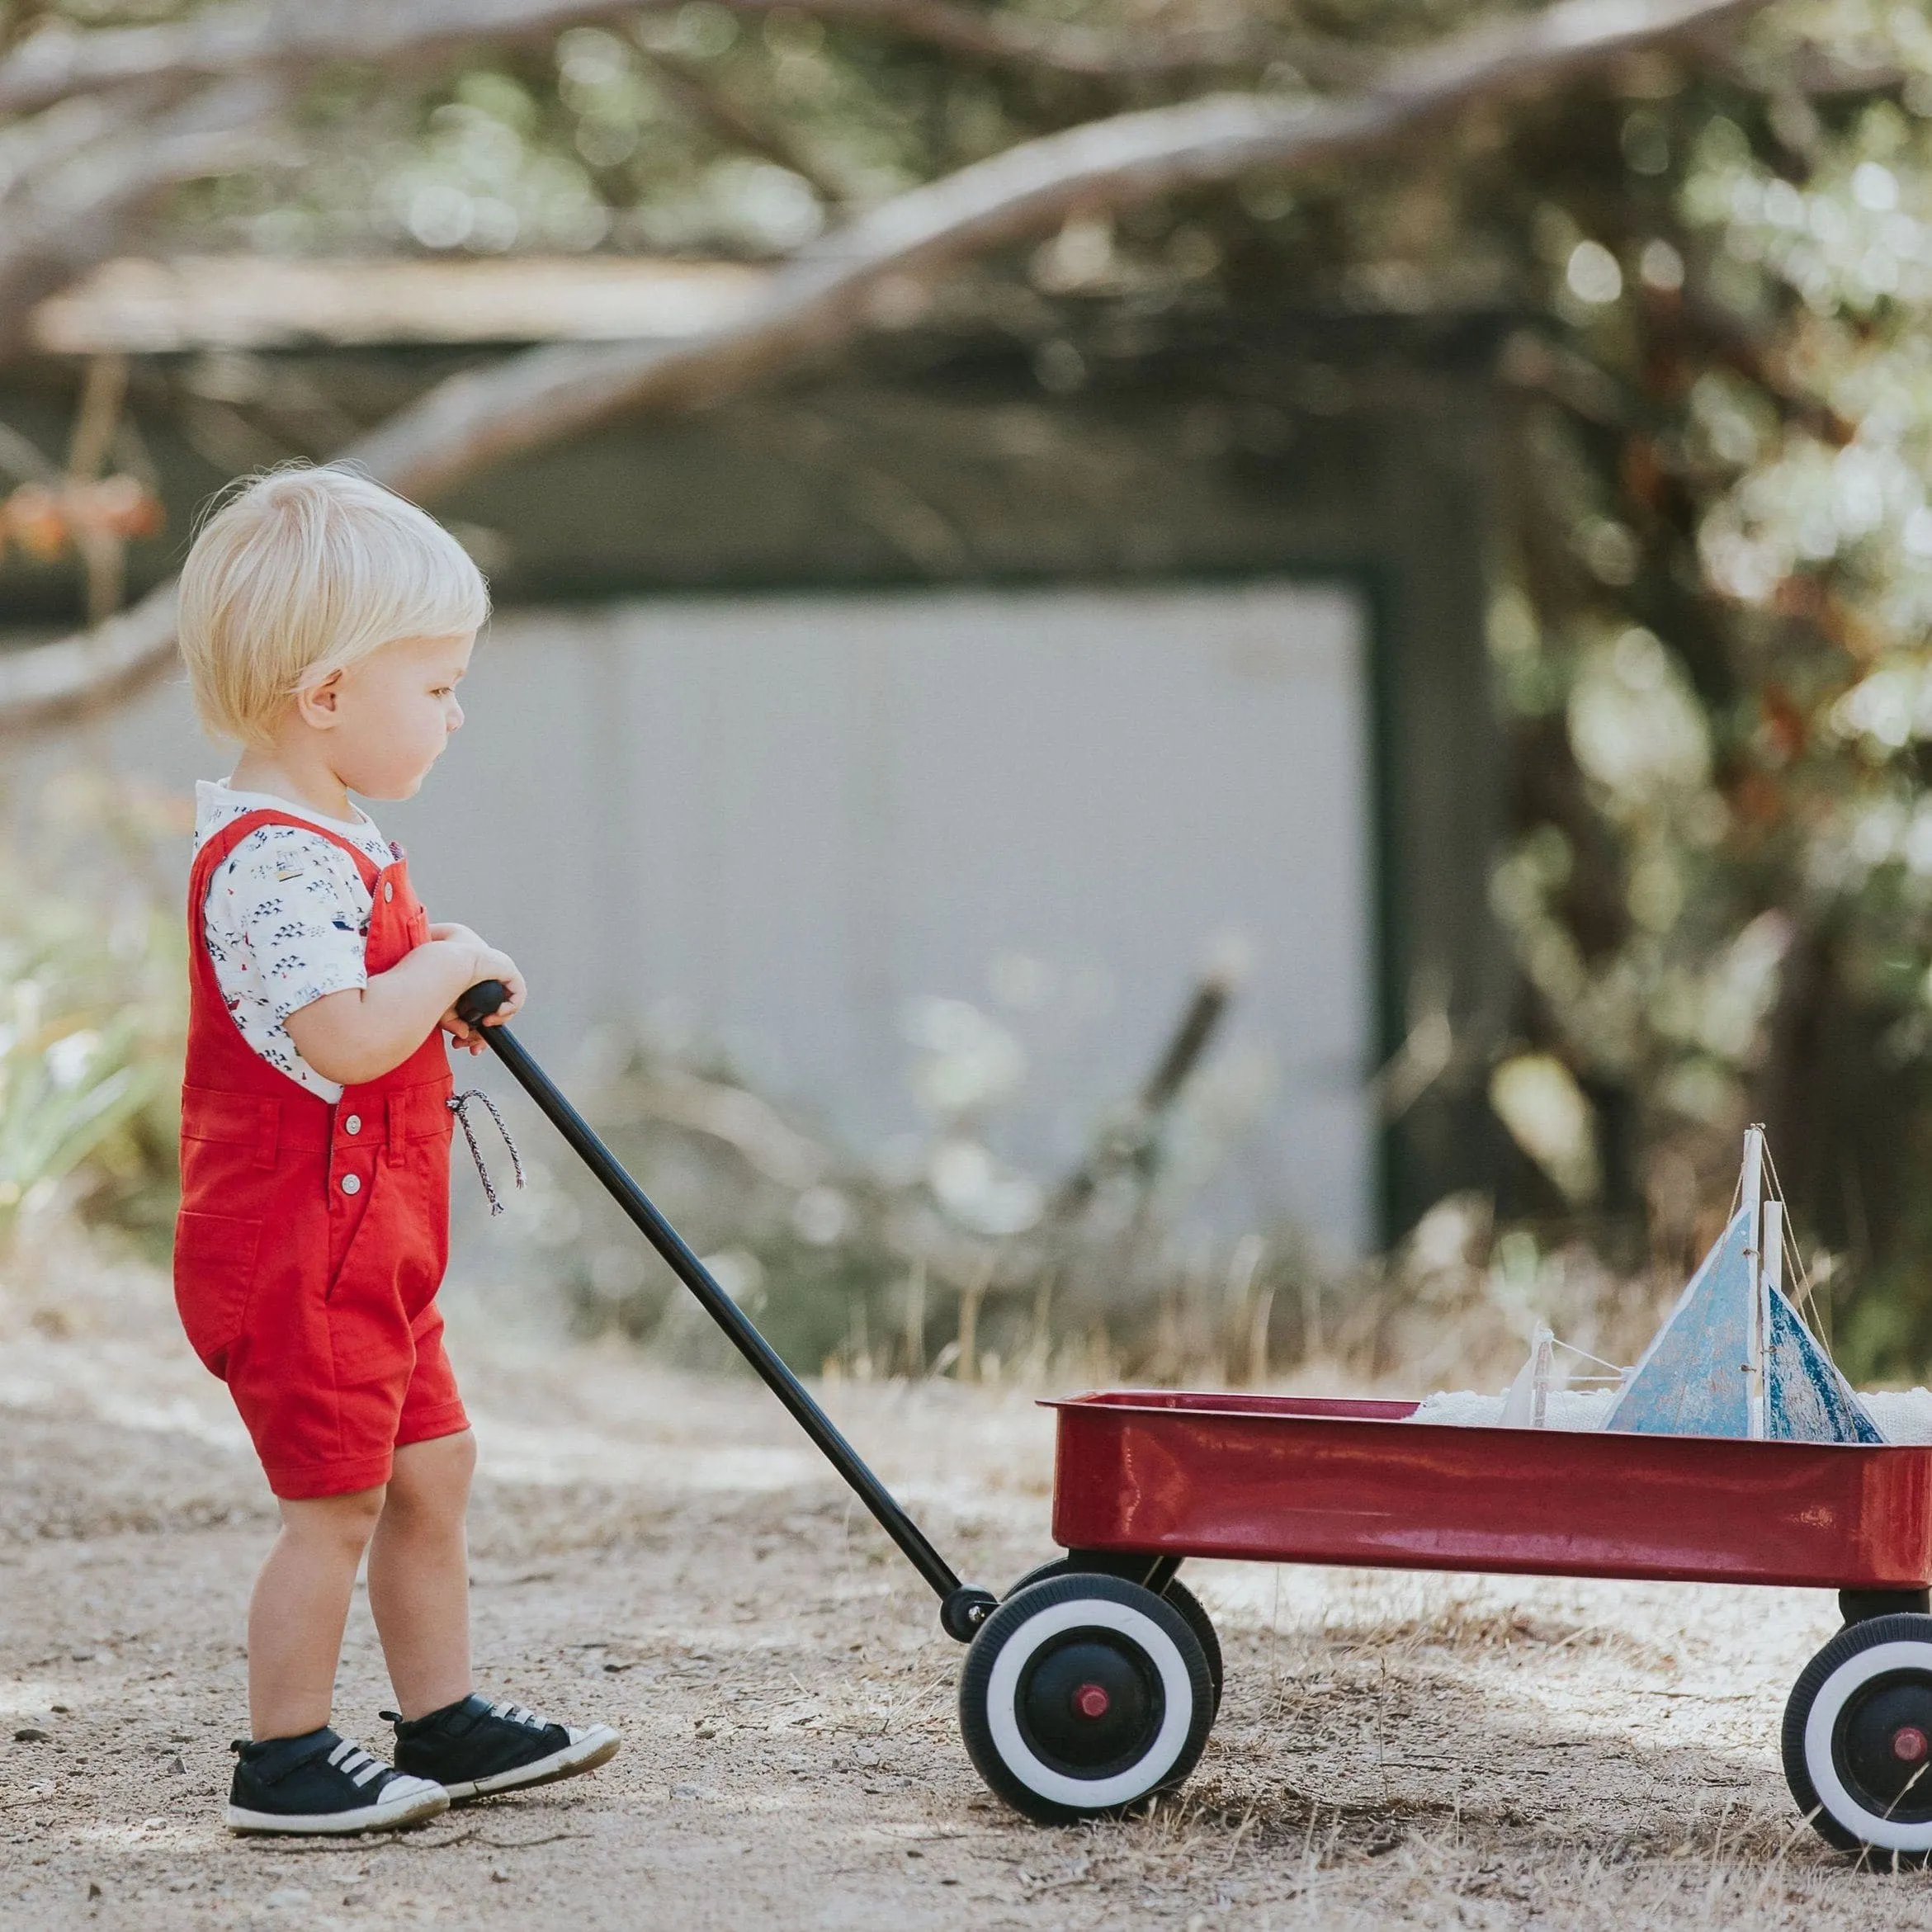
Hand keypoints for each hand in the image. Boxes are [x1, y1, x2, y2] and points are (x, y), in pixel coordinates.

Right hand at [432, 923, 524, 1050]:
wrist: (440, 955)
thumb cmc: (435, 975)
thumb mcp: (442, 1005)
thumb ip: (451, 1022)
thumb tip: (463, 1035)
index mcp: (472, 992)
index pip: (479, 1019)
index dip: (475, 1035)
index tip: (465, 1045)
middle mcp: (486, 985)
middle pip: (493, 1016)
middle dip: (482, 1035)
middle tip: (472, 1045)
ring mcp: (497, 976)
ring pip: (506, 1007)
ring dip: (498, 1021)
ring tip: (485, 1025)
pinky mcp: (507, 969)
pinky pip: (517, 992)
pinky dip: (511, 1006)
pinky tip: (498, 1013)